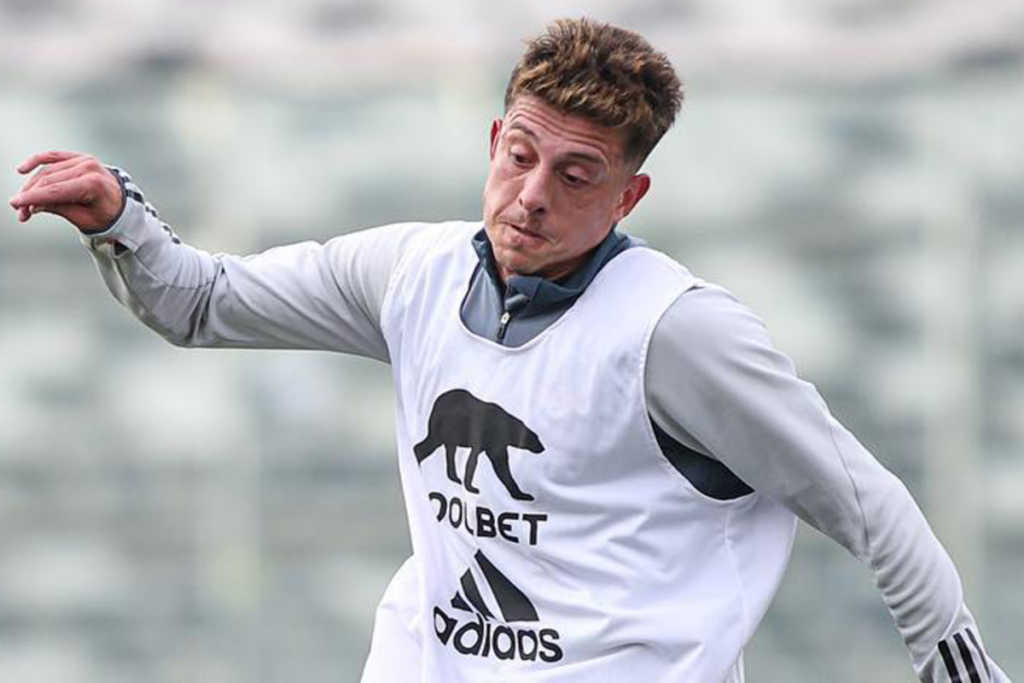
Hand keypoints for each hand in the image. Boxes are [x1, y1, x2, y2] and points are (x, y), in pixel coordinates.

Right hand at [9, 151, 124, 232]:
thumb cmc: (106, 215)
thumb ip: (59, 209)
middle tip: (20, 211)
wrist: (123, 203)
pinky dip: (37, 161)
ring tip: (23, 203)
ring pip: (48, 170)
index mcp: (93, 184)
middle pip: (49, 180)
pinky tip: (23, 169)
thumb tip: (33, 206)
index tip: (16, 204)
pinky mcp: (79, 158)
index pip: (56, 190)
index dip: (33, 197)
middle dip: (30, 196)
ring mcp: (84, 160)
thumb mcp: (84, 219)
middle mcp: (88, 168)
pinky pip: (54, 157)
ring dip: (32, 186)